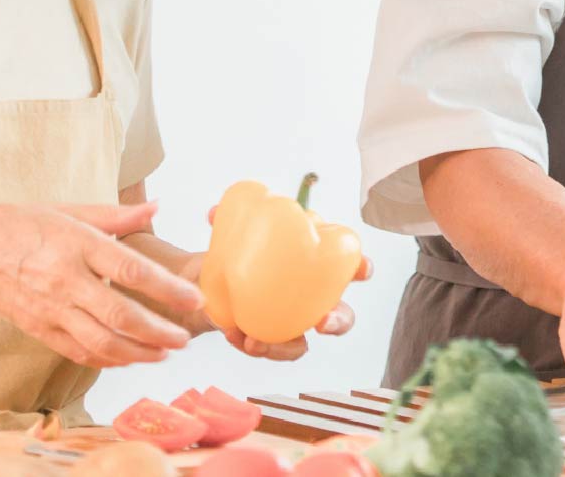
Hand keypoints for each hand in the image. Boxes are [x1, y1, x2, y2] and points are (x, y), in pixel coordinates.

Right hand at [0, 201, 202, 367]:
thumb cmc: (21, 224)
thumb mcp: (70, 210)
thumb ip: (117, 215)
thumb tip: (157, 206)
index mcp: (78, 245)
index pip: (132, 271)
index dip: (167, 289)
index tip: (194, 299)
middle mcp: (66, 280)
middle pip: (120, 315)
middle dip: (159, 332)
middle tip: (185, 338)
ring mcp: (51, 310)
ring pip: (101, 342)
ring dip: (138, 353)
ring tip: (165, 353)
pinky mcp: (39, 330)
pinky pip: (79, 352)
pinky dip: (108, 360)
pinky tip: (131, 358)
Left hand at [189, 201, 372, 360]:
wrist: (203, 284)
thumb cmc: (233, 255)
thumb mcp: (231, 236)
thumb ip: (226, 223)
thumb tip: (216, 213)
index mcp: (312, 263)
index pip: (347, 264)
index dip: (362, 267)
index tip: (361, 270)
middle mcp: (309, 296)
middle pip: (341, 314)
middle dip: (339, 321)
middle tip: (323, 323)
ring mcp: (290, 322)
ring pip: (303, 344)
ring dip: (283, 348)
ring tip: (255, 342)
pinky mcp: (268, 340)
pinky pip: (271, 350)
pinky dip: (254, 346)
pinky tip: (234, 335)